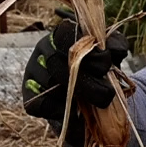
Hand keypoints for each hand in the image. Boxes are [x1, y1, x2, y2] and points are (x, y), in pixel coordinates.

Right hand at [21, 8, 129, 122]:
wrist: (88, 94)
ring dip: (75, 97)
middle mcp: (43, 50)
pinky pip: (39, 104)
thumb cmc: (98, 67)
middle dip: (85, 82)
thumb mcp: (110, 53)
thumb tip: (116, 51)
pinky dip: (59, 111)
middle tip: (106, 95)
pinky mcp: (29, 96)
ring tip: (96, 104)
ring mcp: (33, 73)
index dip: (86, 50)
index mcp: (61, 34)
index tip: (106, 64)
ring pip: (48, 84)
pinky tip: (75, 112)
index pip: (65, 34)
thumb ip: (115, 47)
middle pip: (56, 63)